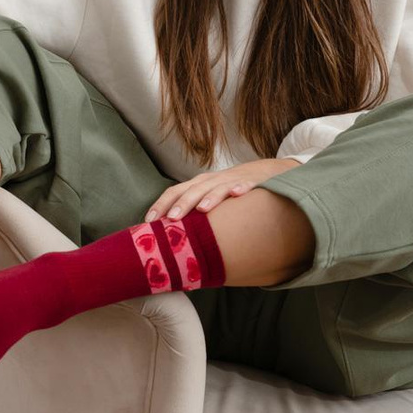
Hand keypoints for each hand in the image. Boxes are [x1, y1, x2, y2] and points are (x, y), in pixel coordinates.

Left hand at [144, 157, 301, 221]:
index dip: (161, 204)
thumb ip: (193, 215)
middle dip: (182, 203)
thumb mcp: (209, 197)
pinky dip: (242, 187)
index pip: (175, 191)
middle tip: (172, 218)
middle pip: (193, 190)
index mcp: (198, 185)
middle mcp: (212, 181)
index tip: (149, 221)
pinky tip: (238, 194)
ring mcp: (232, 180)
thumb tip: (172, 241)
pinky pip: (247, 184)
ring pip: (218, 187)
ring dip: (210, 196)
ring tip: (202, 208)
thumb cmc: (229, 189)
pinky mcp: (253, 181)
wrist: (264, 170)